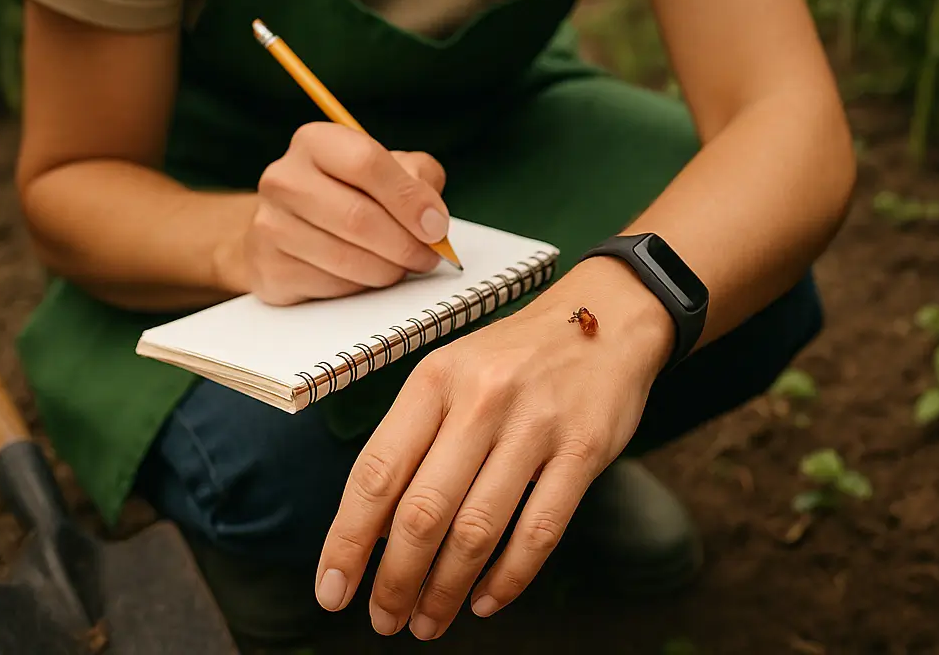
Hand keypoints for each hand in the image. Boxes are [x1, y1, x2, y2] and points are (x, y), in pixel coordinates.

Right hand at [223, 121, 451, 304]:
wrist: (289, 226)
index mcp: (316, 142)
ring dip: (387, 270)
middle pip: (356, 217)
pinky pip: (328, 286)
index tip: (435, 226)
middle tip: (427, 257)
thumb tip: (432, 219)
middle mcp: (283, 178)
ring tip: (401, 266)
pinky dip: (359, 287)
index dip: (409, 199)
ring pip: (345, 258)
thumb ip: (419, 180)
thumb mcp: (391, 169)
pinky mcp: (268, 267)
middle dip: (404, 245)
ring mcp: (268, 224)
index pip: (366, 163)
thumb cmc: (352, 192)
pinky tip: (365, 275)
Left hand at [310, 260, 674, 639]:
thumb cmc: (517, 357)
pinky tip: (486, 600)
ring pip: (476, 530)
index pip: (376, 473)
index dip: (347, 541)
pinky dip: (508, 578)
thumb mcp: (453, 372)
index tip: (333, 589)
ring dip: (445, 591)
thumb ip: (414, 438)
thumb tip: (371, 529)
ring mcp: (536, 425)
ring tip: (428, 621)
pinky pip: (540, 531)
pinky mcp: (583, 449)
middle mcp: (481, 400)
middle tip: (384, 619)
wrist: (606, 317)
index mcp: (436, 380)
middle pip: (423, 512)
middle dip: (395, 581)